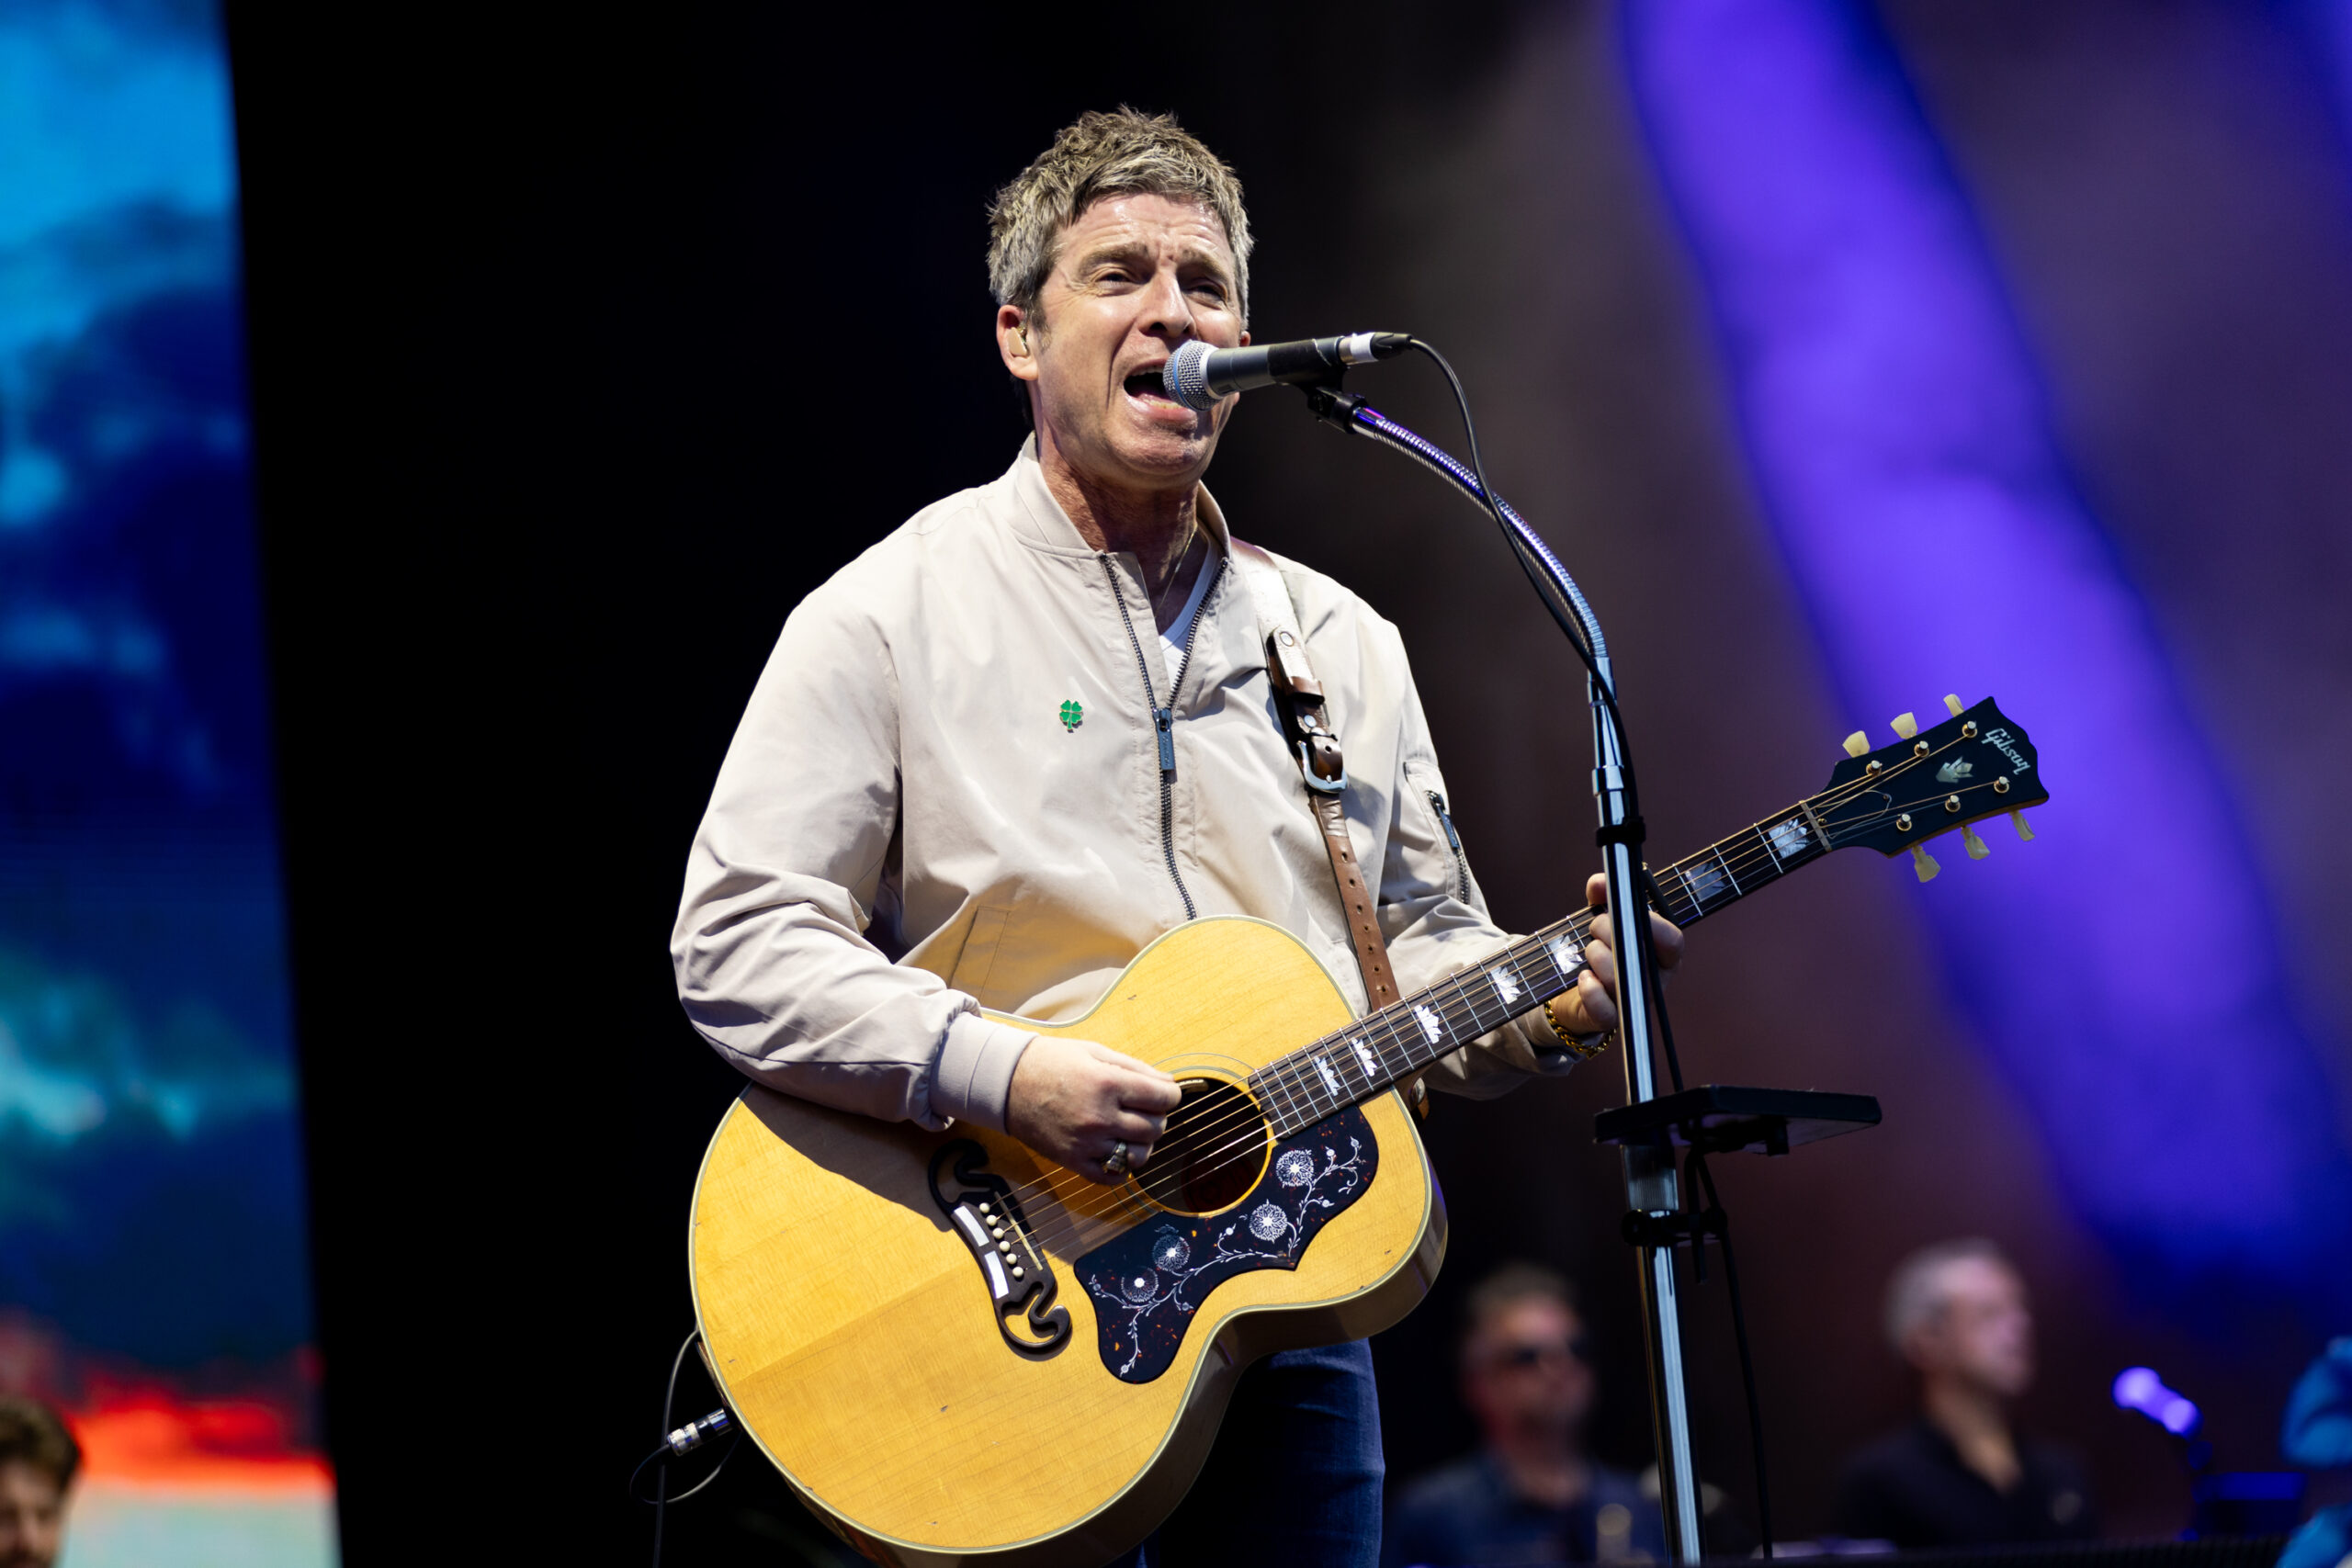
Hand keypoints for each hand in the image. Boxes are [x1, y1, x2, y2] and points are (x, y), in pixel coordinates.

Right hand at [1006, 1035, 1183, 1184]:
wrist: (1007, 1083)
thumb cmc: (1052, 1062)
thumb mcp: (1095, 1053)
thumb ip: (1135, 1068)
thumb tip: (1168, 1084)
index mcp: (1108, 1084)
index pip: (1162, 1098)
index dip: (1170, 1095)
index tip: (1165, 1094)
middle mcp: (1100, 1117)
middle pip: (1155, 1128)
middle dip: (1157, 1117)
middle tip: (1145, 1109)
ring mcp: (1086, 1143)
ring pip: (1139, 1155)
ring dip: (1143, 1143)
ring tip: (1131, 1130)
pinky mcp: (1072, 1161)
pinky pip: (1111, 1176)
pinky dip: (1121, 1168)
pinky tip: (1117, 1151)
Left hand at [1544, 872, 1684, 1038]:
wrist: (1575, 992)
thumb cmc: (1600, 951)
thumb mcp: (1603, 919)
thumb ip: (1603, 896)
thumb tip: (1600, 882)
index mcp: (1662, 954)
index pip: (1673, 940)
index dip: (1650, 922)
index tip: (1623, 907)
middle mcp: (1654, 980)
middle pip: (1640, 954)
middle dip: (1610, 930)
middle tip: (1595, 925)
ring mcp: (1634, 1002)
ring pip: (1619, 978)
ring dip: (1596, 955)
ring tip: (1589, 950)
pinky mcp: (1610, 1019)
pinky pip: (1605, 1009)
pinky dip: (1590, 990)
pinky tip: (1584, 977)